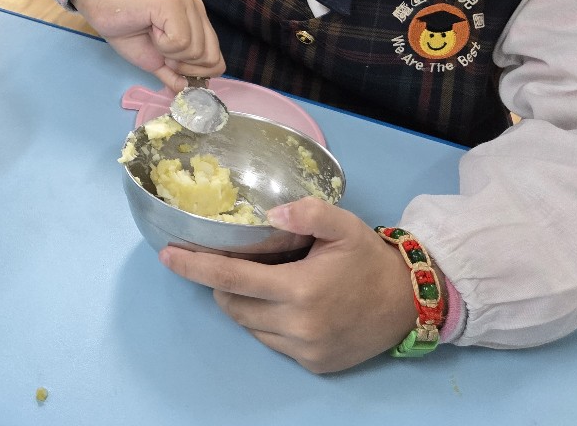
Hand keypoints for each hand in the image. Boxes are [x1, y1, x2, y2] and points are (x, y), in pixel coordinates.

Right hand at [71, 0, 223, 89]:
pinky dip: (163, 45)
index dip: (194, 72)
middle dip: (182, 64)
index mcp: (198, 22)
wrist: (103, 11)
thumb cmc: (129, 33)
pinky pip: (180, 41)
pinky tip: (151, 31)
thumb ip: (176, 76)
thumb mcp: (157, 62)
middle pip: (209, 58)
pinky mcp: (173, 3)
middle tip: (160, 49)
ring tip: (153, 37)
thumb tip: (191, 91)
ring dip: (169, 53)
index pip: (216, 61)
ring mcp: (187, 4)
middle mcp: (197, 10)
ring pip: (195, 50)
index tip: (171, 63)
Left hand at [159, 197, 419, 373]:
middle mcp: (298, 325)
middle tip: (244, 261)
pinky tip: (293, 304)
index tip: (167, 255)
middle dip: (224, 281)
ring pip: (249, 324)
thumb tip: (270, 213)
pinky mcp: (313, 364)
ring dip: (247, 302)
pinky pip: (272, 341)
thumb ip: (307, 212)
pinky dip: (270, 322)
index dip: (194, 266)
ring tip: (274, 282)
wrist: (409, 303)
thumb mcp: (343, 225)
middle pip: (232, 303)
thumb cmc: (370, 259)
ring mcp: (305, 349)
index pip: (231, 277)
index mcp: (300, 289)